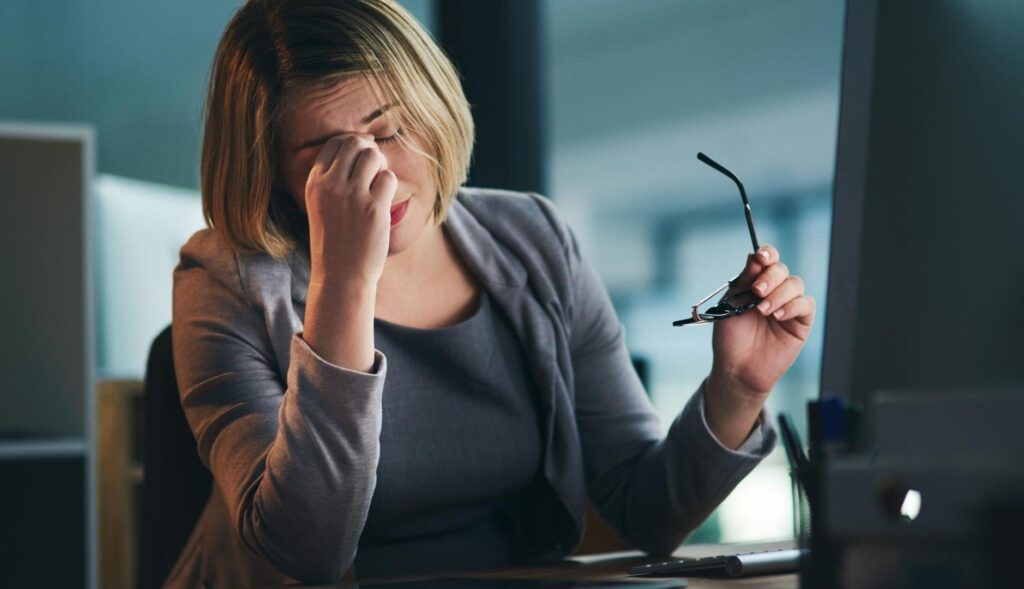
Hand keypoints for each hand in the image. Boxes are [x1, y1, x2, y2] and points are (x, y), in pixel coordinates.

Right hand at [304, 133, 397, 288]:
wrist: (340, 275)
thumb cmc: (334, 241)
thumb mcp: (320, 205)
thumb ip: (332, 179)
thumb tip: (359, 148)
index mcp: (314, 183)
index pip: (335, 143)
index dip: (353, 144)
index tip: (362, 158)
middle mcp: (330, 186)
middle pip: (355, 143)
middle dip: (369, 151)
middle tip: (373, 171)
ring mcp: (352, 196)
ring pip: (373, 156)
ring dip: (380, 166)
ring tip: (378, 185)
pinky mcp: (373, 209)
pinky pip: (388, 178)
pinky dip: (389, 186)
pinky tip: (382, 202)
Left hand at [710, 245, 815, 398]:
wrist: (737, 368)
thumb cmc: (731, 338)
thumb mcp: (731, 305)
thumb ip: (744, 281)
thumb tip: (755, 256)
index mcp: (755, 283)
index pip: (767, 259)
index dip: (767, 253)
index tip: (760, 258)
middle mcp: (774, 291)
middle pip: (781, 269)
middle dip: (770, 277)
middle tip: (757, 292)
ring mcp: (789, 305)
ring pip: (795, 284)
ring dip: (779, 294)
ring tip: (763, 311)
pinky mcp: (801, 322)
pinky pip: (805, 304)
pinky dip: (792, 306)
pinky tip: (778, 316)